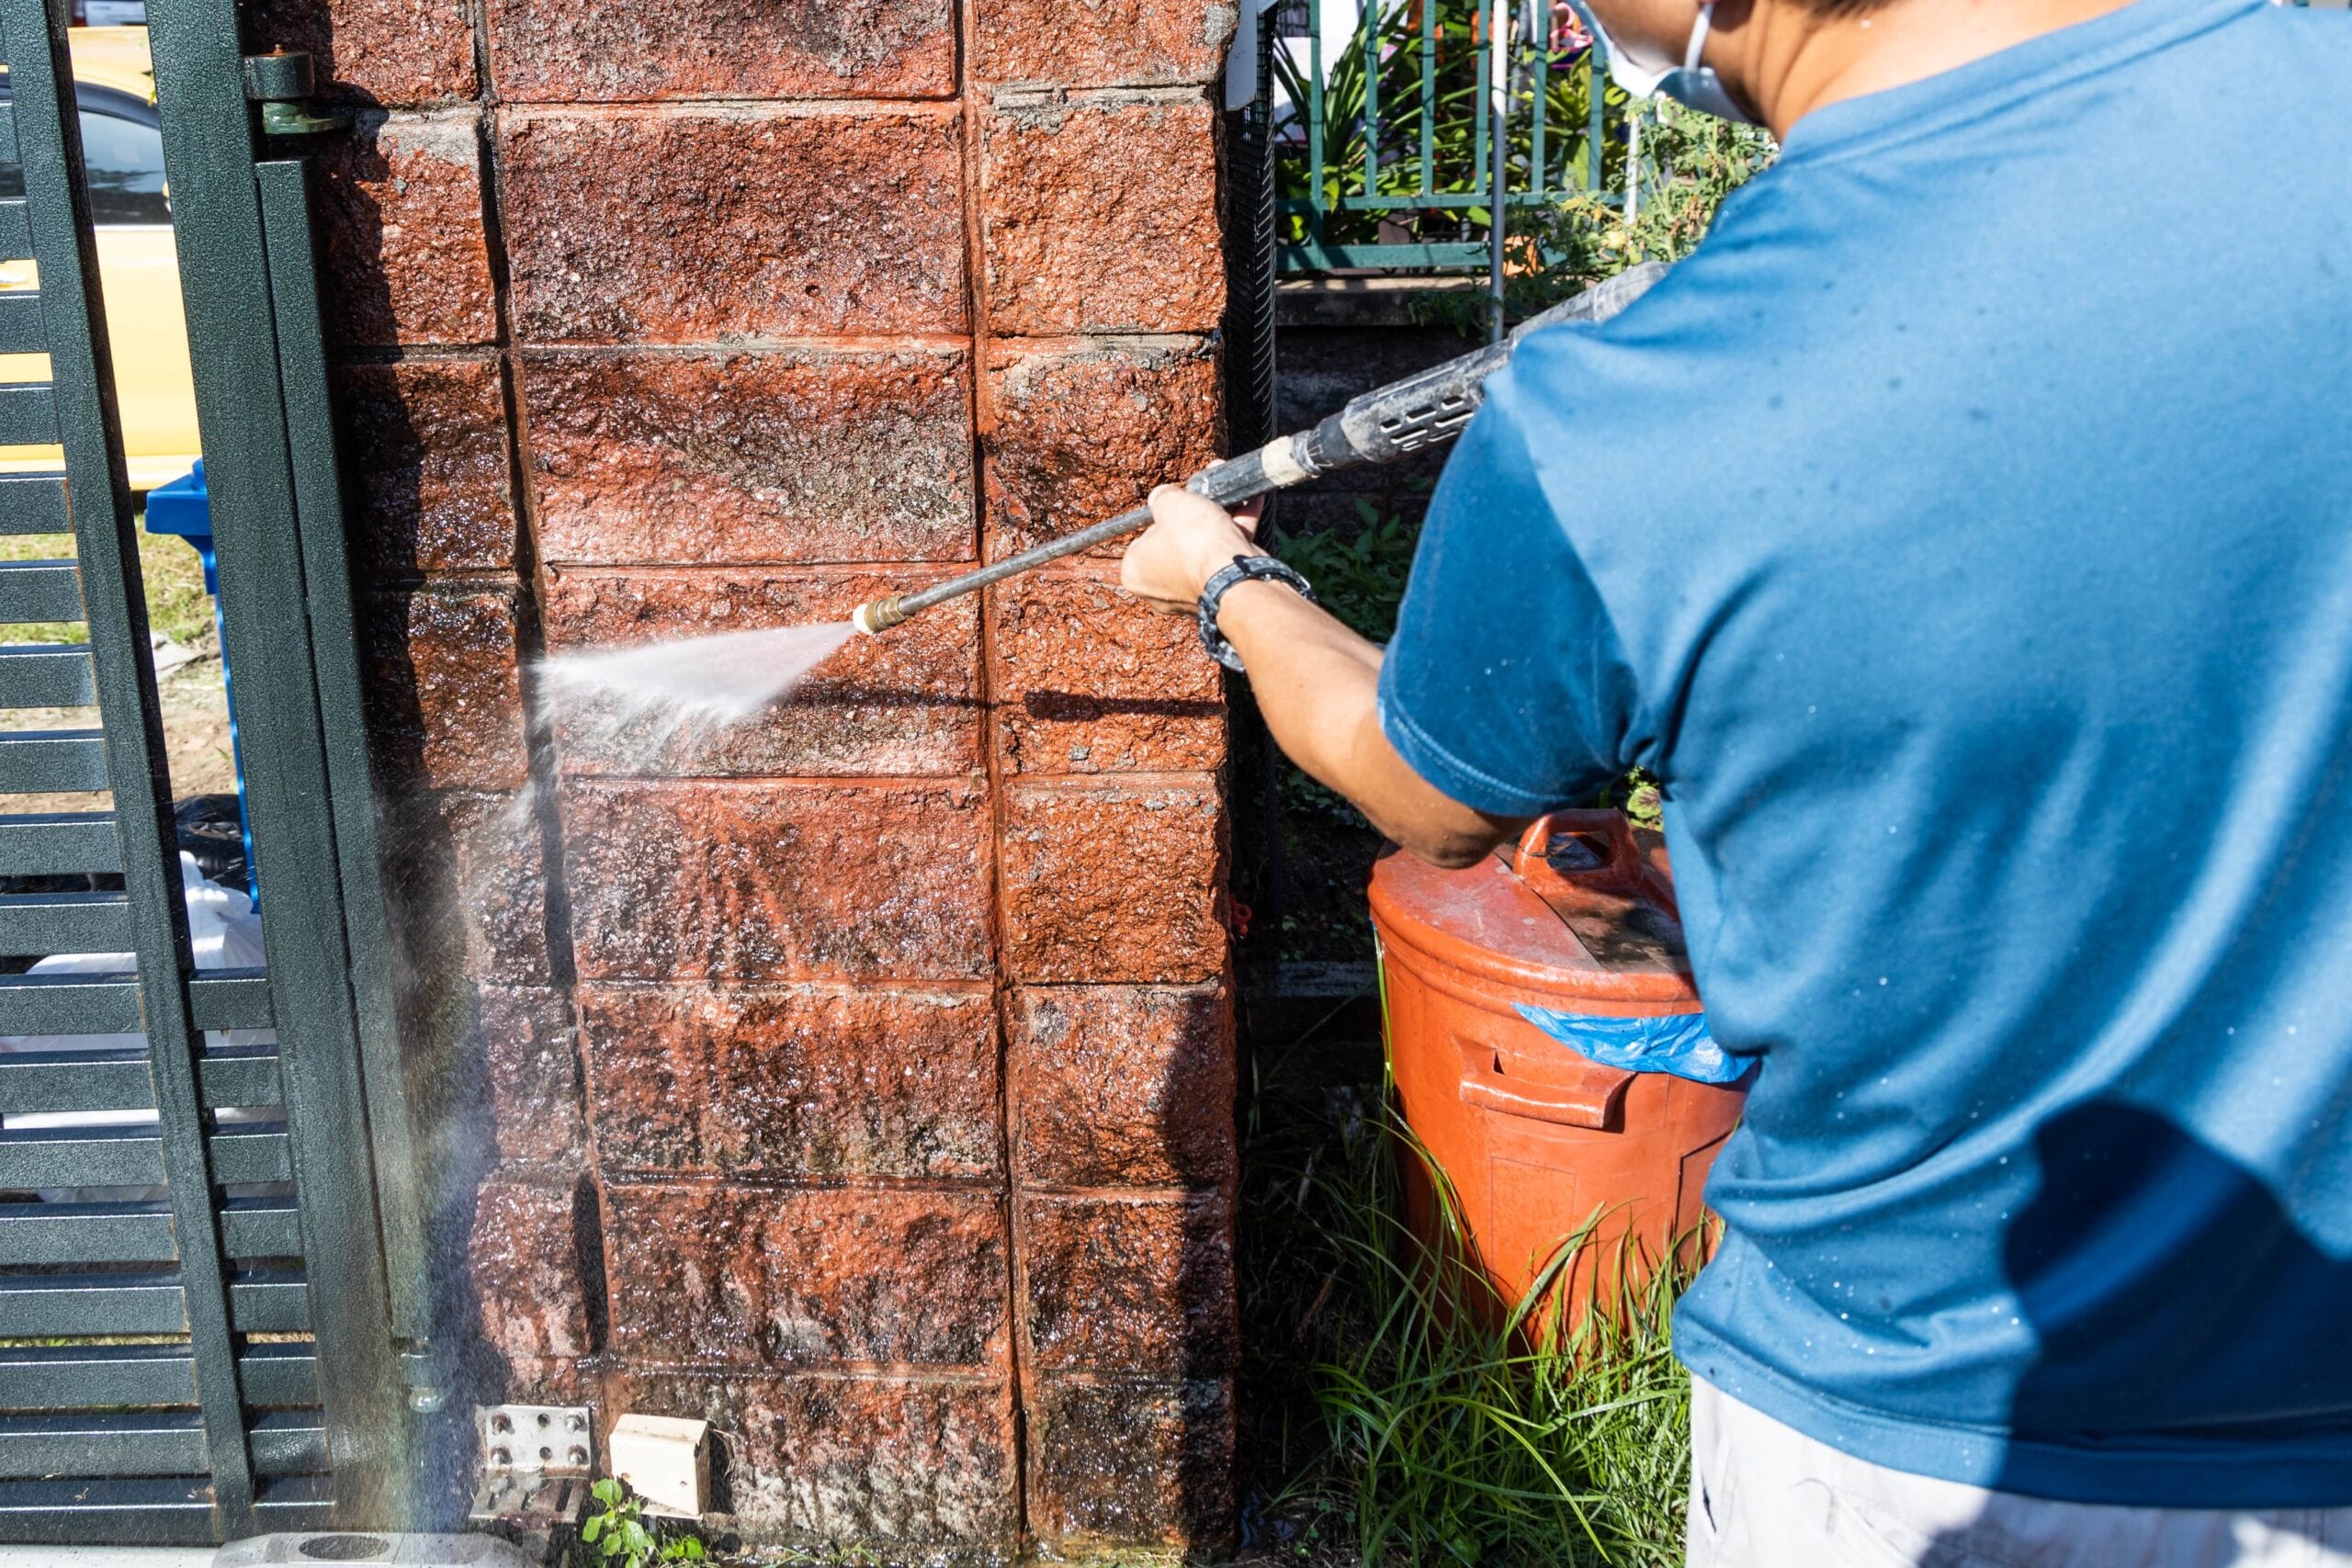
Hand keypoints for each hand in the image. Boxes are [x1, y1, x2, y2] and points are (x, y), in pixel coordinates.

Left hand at [1120, 485, 1266, 616]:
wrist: (1235, 575)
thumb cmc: (1192, 544)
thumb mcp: (1169, 503)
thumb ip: (1162, 497)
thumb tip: (1162, 497)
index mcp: (1135, 572)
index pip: (1142, 540)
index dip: (1160, 518)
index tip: (1173, 506)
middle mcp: (1160, 590)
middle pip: (1175, 544)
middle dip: (1192, 521)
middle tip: (1200, 500)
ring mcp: (1192, 592)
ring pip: (1204, 549)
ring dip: (1219, 520)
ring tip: (1230, 494)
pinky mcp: (1222, 591)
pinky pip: (1227, 555)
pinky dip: (1238, 529)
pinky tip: (1250, 502)